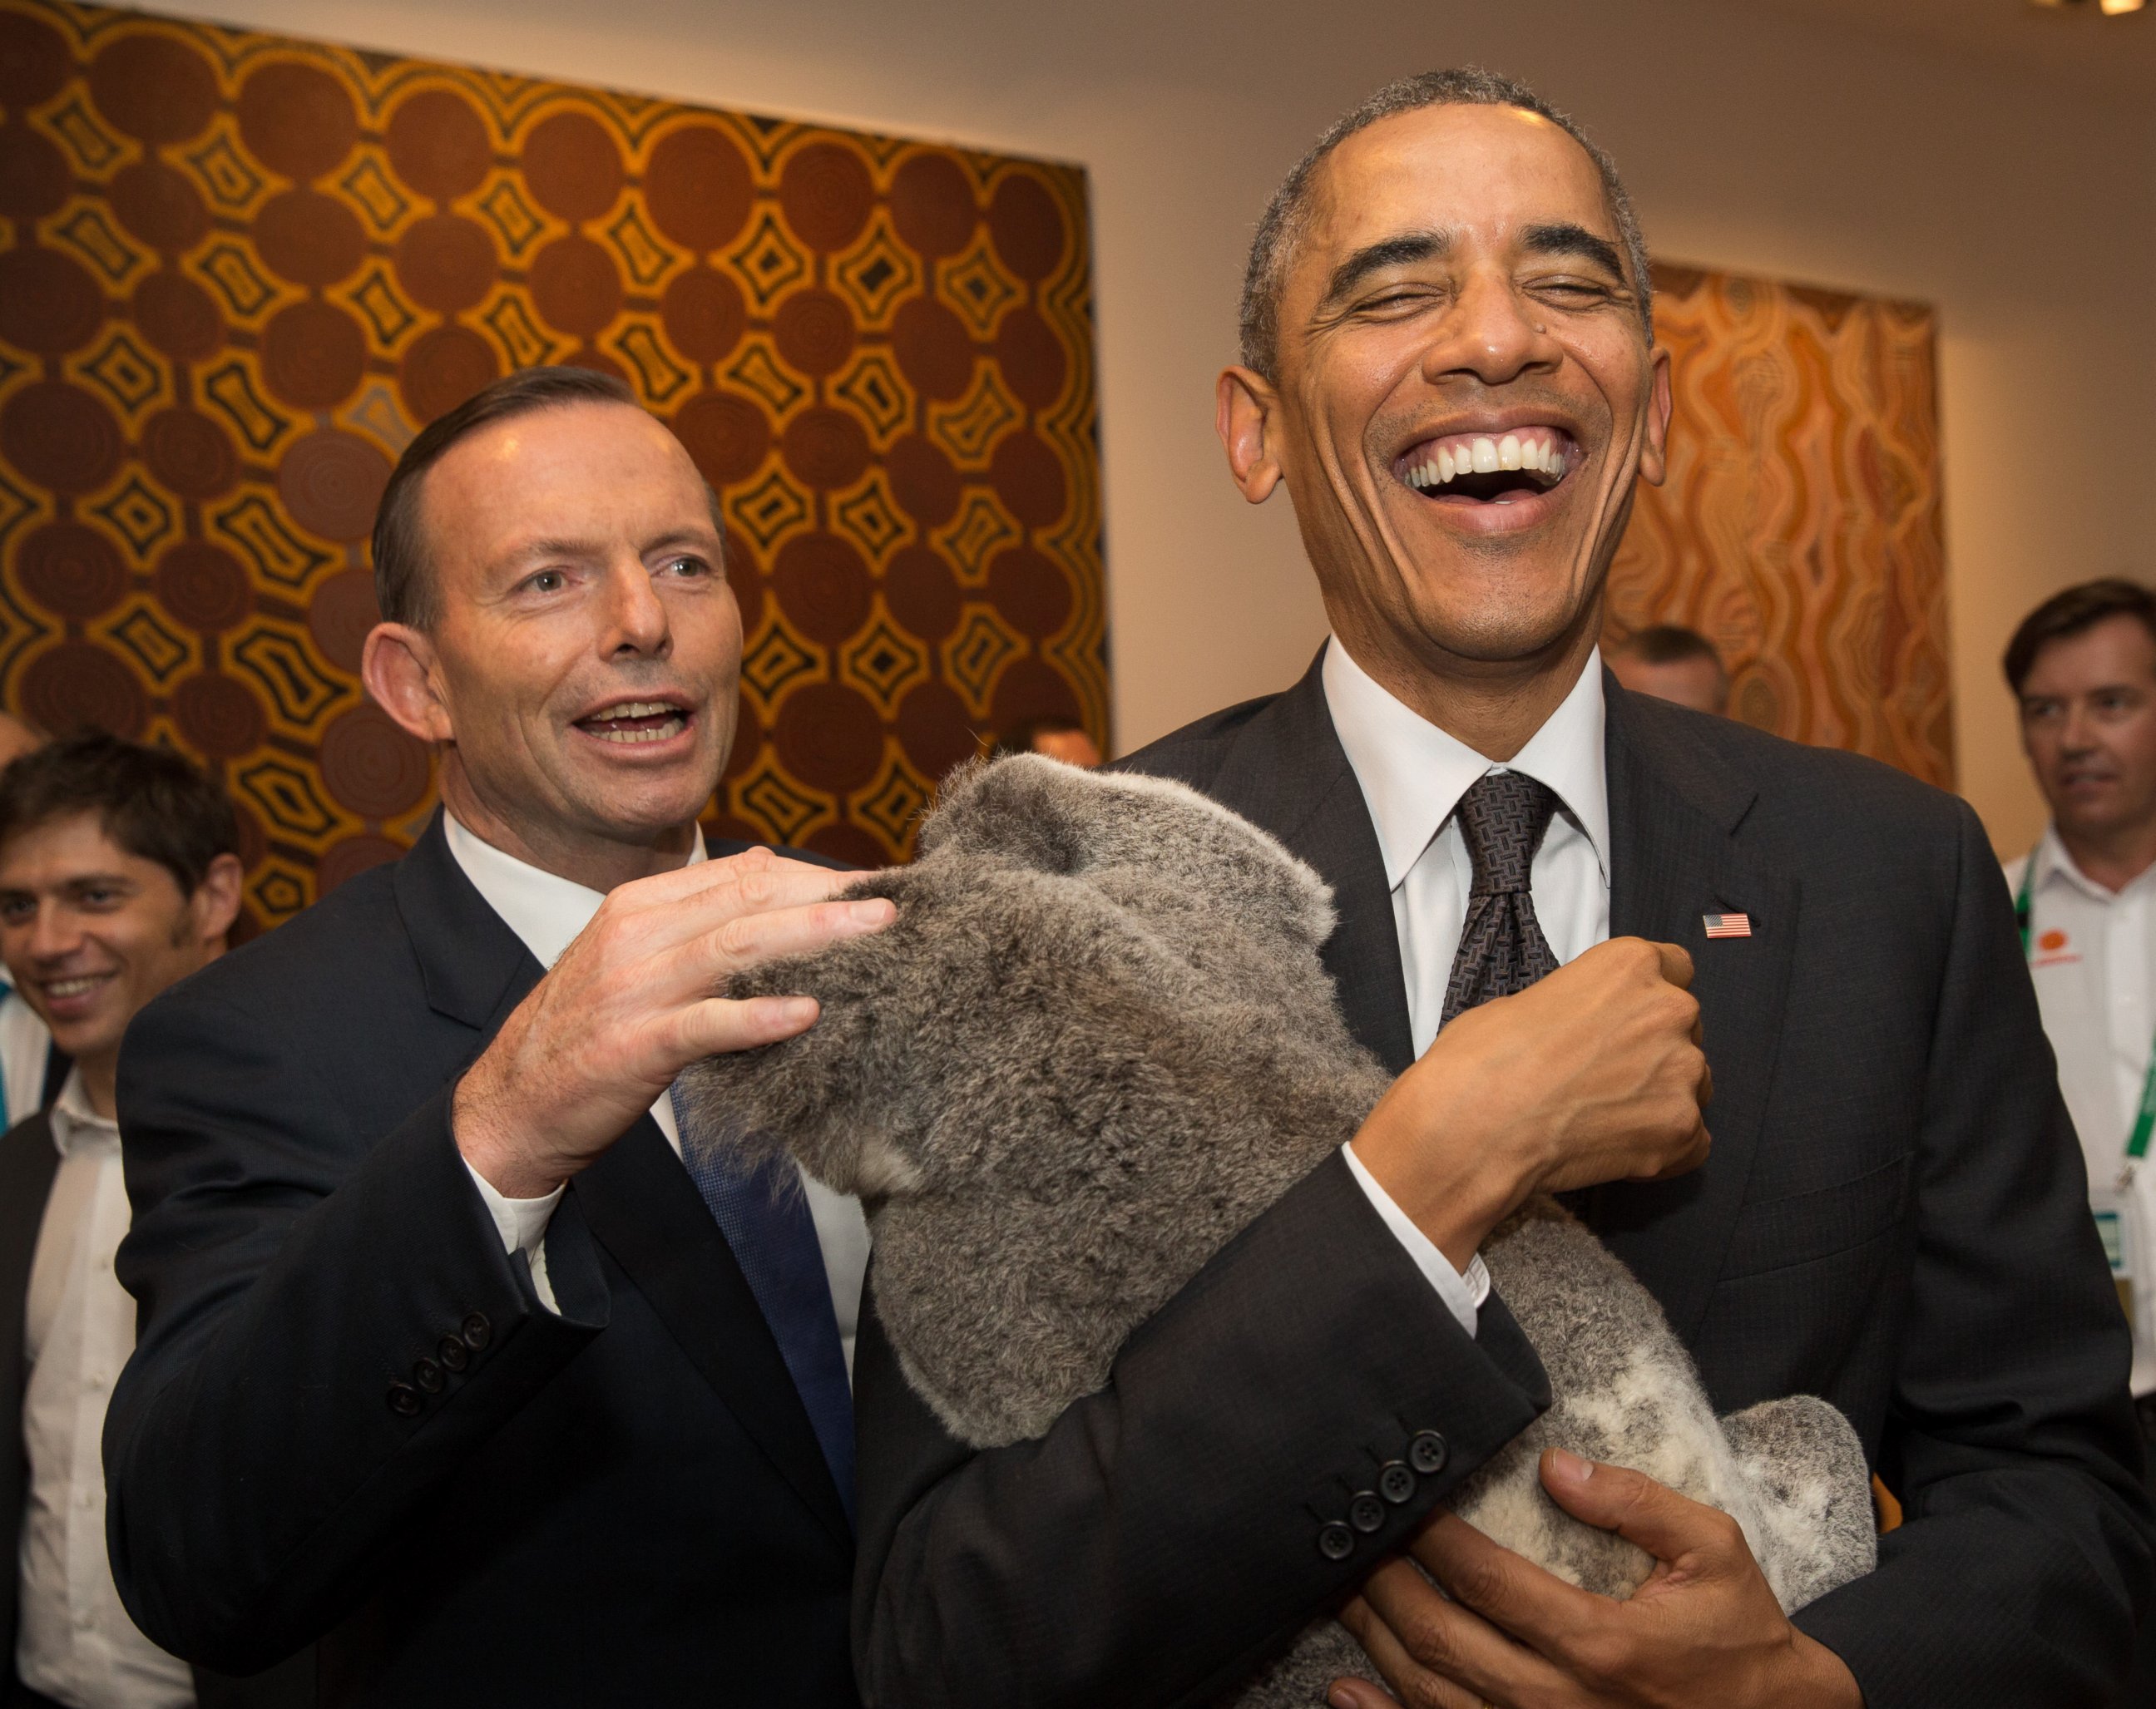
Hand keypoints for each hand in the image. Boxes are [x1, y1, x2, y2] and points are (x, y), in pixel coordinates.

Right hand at [454, 847, 892, 1196]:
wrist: (513, 1104)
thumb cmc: (588, 1033)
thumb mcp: (636, 959)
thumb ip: (696, 920)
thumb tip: (769, 875)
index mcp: (640, 906)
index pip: (743, 874)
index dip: (814, 876)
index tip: (872, 885)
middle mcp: (636, 935)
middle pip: (749, 899)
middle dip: (828, 896)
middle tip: (896, 902)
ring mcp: (633, 989)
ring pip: (736, 947)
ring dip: (812, 936)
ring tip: (872, 935)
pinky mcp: (633, 1046)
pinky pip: (706, 1024)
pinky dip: (758, 1015)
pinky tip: (807, 1012)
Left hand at [1330, 1450, 1862, 1708]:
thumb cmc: (1741, 1640)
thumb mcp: (1712, 1551)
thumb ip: (1635, 1503)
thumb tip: (1556, 1466)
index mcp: (1599, 1643)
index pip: (1486, 1581)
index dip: (1432, 1539)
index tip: (1403, 1502)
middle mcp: (1559, 1702)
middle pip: (1441, 1639)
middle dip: (1385, 1586)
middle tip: (1353, 1540)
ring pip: (1433, 1694)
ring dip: (1378, 1642)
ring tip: (1343, 1592)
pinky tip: (1350, 1686)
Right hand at [1352, 938, 1711, 1268]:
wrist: (1475, 1129)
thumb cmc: (1483, 1061)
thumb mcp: (1524, 1000)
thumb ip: (1580, 1007)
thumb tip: (1583, 1031)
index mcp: (1629, 964)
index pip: (1676, 967)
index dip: (1648, 998)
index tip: (1629, 1020)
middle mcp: (1668, 1009)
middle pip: (1686, 1027)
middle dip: (1655, 1050)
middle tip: (1606, 1078)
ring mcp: (1683, 1071)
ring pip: (1693, 1084)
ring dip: (1659, 1099)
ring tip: (1604, 1119)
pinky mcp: (1682, 1129)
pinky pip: (1692, 1141)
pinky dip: (1661, 1147)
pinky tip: (1615, 1150)